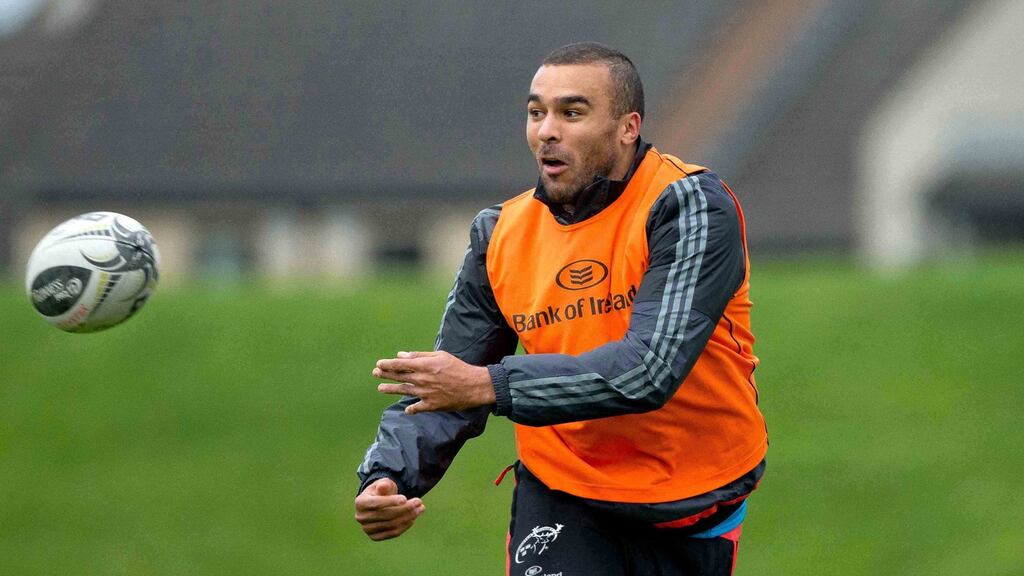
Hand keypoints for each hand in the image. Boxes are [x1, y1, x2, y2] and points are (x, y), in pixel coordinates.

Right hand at [354, 478, 424, 540]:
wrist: (379, 502)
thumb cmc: (382, 490)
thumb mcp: (384, 483)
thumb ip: (384, 484)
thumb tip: (383, 487)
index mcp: (360, 502)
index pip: (376, 503)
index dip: (390, 501)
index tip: (405, 498)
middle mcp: (361, 517)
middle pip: (385, 515)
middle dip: (405, 508)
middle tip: (419, 502)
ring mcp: (367, 529)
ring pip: (391, 525)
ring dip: (408, 517)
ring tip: (420, 508)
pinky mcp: (375, 537)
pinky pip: (393, 533)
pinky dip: (405, 526)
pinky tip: (413, 518)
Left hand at [373, 351, 495, 414]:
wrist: (473, 386)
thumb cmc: (458, 367)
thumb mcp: (440, 356)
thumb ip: (420, 355)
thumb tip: (402, 355)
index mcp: (424, 366)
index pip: (399, 365)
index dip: (387, 364)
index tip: (379, 364)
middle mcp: (421, 380)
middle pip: (399, 377)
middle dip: (385, 375)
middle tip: (375, 373)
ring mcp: (425, 393)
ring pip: (403, 391)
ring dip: (391, 389)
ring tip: (381, 388)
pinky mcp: (431, 405)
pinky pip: (417, 408)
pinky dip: (411, 409)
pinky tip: (407, 410)